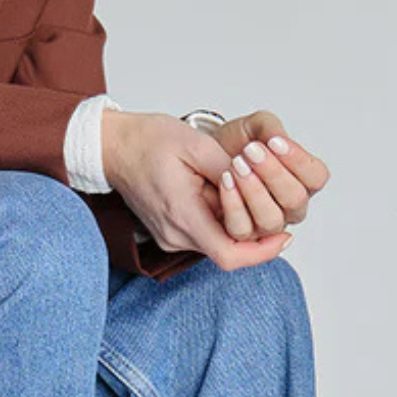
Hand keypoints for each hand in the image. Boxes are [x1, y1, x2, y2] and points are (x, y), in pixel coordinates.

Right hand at [102, 109, 290, 270]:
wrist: (113, 148)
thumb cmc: (147, 141)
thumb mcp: (195, 144)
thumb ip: (229, 167)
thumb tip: (256, 182)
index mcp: (182, 215)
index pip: (229, 255)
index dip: (262, 253)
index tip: (283, 237)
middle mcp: (176, 235)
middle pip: (228, 251)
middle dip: (254, 232)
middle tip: (271, 205)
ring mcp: (172, 237)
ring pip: (217, 243)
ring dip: (237, 223)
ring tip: (245, 191)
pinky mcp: (171, 232)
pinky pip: (205, 235)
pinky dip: (222, 220)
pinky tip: (227, 195)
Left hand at [212, 110, 329, 241]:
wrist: (209, 156)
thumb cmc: (240, 144)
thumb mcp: (257, 126)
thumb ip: (271, 129)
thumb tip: (277, 139)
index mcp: (303, 181)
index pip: (316, 177)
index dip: (298, 160)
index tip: (274, 142)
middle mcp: (290, 208)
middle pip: (295, 200)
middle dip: (273, 173)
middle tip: (251, 151)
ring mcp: (268, 225)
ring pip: (271, 220)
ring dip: (254, 191)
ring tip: (236, 164)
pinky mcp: (243, 236)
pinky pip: (242, 229)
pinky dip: (233, 205)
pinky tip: (225, 180)